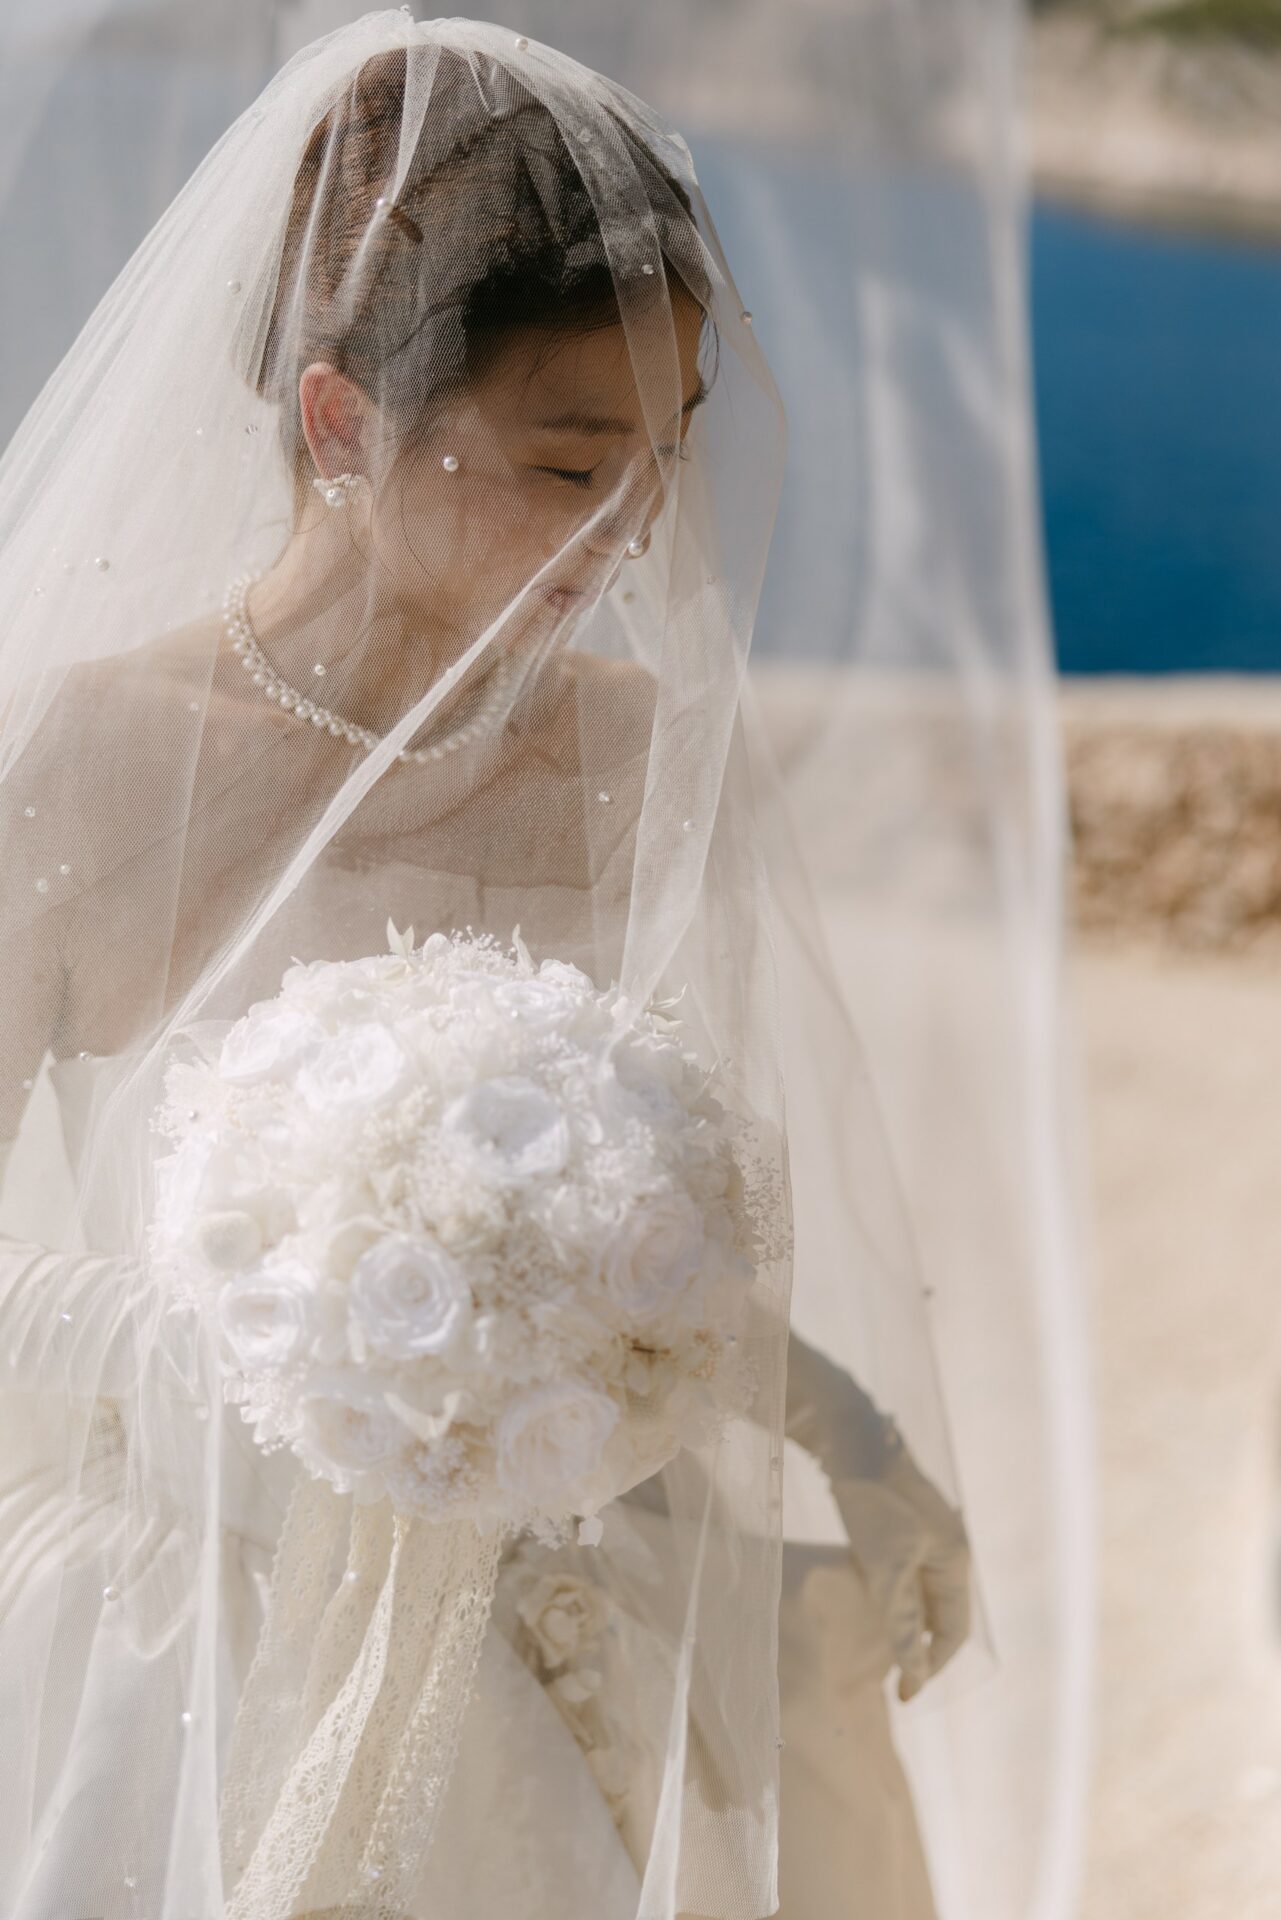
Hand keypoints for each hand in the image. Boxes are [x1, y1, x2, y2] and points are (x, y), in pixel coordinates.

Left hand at [828, 1431, 970, 1701]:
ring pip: (923, 1596)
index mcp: (956, 1558)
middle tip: (893, 1682)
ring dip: (906, 1627)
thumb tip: (915, 1672)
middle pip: (943, 1615)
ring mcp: (927, 1534)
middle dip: (921, 1650)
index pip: (955, 1631)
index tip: (904, 1695)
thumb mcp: (886, 1568)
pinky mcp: (902, 1525)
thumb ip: (901, 1620)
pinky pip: (907, 1576)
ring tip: (880, 1654)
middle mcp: (950, 1547)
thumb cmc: (872, 1502)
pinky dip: (894, 1601)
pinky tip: (871, 1609)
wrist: (848, 1438)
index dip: (932, 1668)